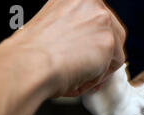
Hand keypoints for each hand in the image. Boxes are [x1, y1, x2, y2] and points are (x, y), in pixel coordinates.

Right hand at [6, 0, 125, 96]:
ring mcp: (101, 19)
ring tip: (78, 74)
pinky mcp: (108, 40)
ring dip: (101, 66)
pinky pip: (114, 64)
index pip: (97, 18)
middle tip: (87, 68)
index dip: (94, 40)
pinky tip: (82, 77)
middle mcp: (90, 0)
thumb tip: (87, 46)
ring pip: (115, 49)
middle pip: (113, 31)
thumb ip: (74, 29)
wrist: (28, 64)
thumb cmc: (32, 53)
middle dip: (103, 53)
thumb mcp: (52, 26)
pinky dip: (100, 76)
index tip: (86, 53)